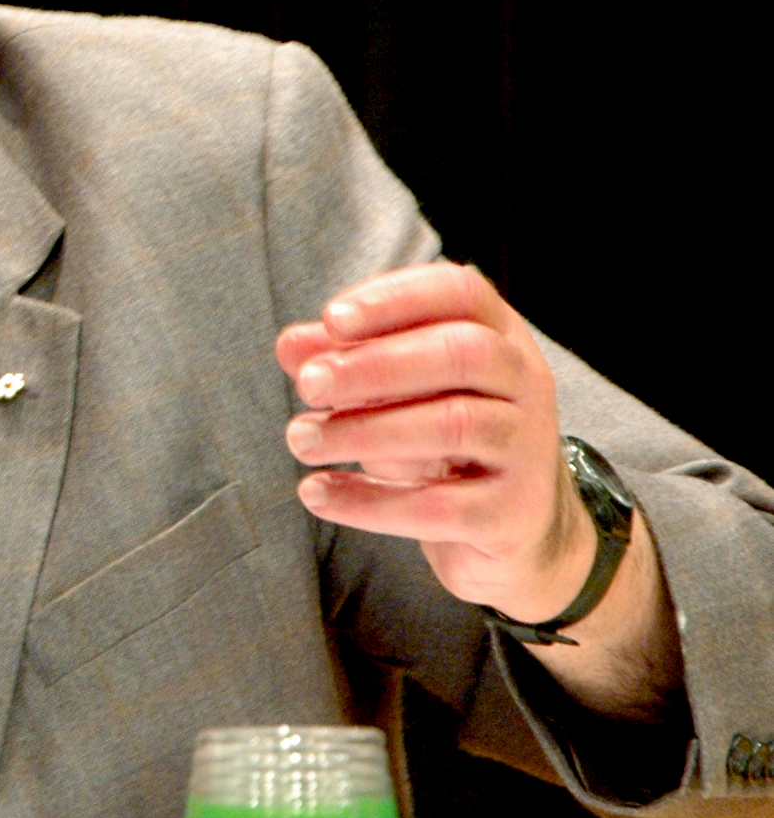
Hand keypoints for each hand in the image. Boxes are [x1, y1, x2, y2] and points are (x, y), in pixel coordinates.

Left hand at [275, 263, 593, 623]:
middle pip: (462, 354)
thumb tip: (289, 345)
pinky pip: (440, 506)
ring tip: (300, 438)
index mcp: (499, 333)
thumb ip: (344, 359)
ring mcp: (527, 448)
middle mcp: (525, 382)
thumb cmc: (441, 436)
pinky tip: (316, 492)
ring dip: (364, 431)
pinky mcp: (513, 514)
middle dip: (375, 365)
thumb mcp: (393, 389)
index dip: (395, 299)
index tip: (331, 319)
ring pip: (453, 426)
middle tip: (307, 384)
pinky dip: (370, 501)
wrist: (511, 524)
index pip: (460, 293)